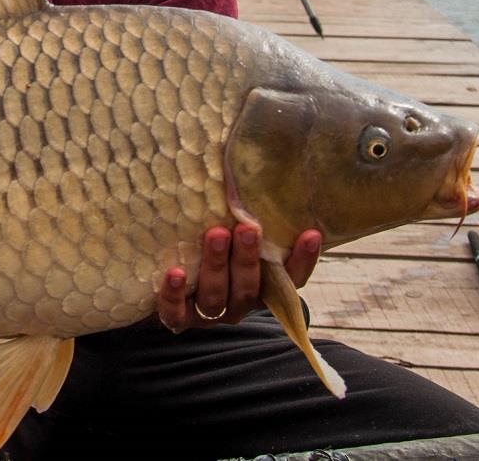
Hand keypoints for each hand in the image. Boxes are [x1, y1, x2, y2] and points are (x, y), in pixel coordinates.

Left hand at [157, 222, 319, 331]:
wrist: (167, 285)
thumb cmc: (209, 247)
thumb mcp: (232, 232)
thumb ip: (244, 212)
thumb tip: (246, 160)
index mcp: (261, 286)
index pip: (291, 279)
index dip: (303, 260)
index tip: (311, 233)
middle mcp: (238, 303)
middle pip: (249, 288)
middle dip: (248, 257)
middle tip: (248, 228)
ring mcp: (208, 315)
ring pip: (216, 297)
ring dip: (216, 266)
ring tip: (215, 235)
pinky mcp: (178, 319)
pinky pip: (177, 314)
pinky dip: (174, 296)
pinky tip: (174, 273)